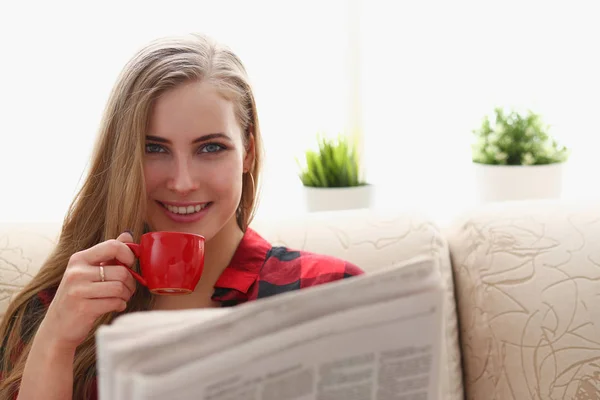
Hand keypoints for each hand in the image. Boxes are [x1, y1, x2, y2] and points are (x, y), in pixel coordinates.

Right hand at [38, 232, 137, 349]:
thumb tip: (127, 235)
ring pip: (120, 287)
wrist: (57, 328)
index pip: (113, 246)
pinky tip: (114, 306)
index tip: (130, 264)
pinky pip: (115, 302)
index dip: (128, 255)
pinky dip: (120, 305)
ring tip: (120, 298)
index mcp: (79, 259)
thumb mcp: (88, 271)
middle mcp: (76, 272)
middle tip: (126, 289)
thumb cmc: (78, 296)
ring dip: (126, 295)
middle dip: (130, 282)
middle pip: (121, 271)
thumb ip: (108, 254)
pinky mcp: (83, 308)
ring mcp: (78, 290)